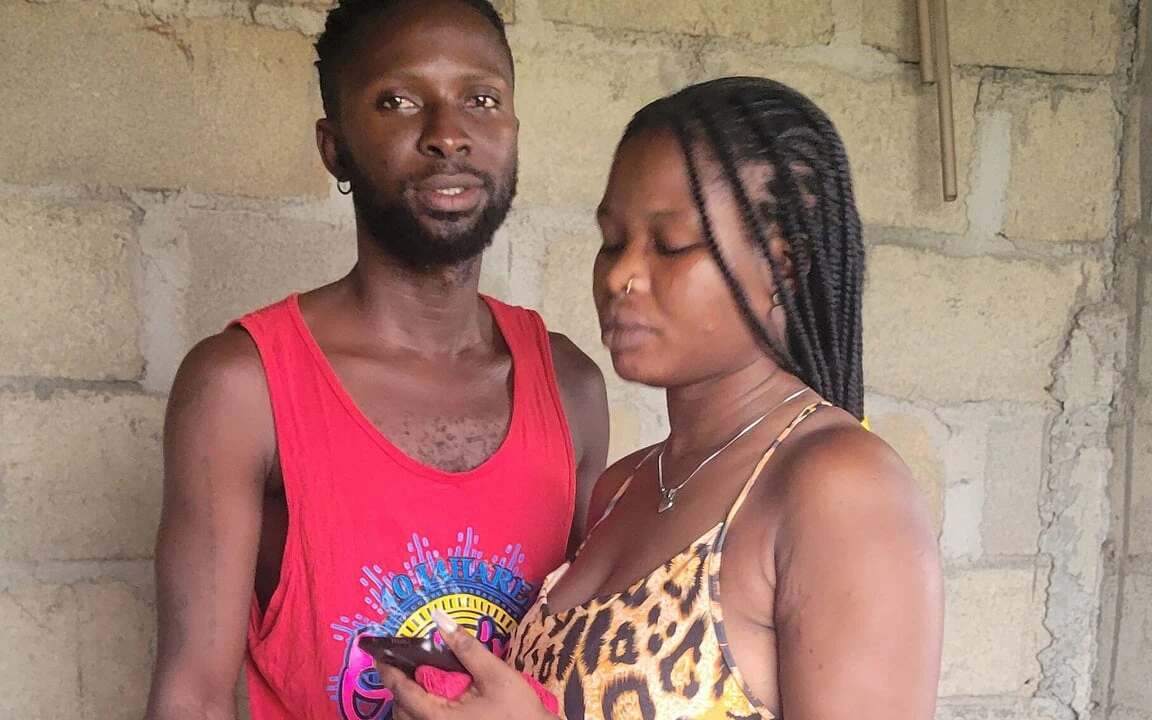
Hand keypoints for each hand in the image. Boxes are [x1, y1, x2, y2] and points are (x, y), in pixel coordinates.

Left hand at [377, 610, 556, 719]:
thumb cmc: (518, 711)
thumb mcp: (495, 674)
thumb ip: (466, 647)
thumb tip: (440, 619)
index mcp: (439, 716)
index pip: (401, 691)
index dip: (387, 671)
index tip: (379, 655)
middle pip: (401, 710)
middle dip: (397, 688)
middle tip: (402, 665)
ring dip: (409, 702)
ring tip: (418, 681)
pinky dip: (422, 711)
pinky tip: (436, 699)